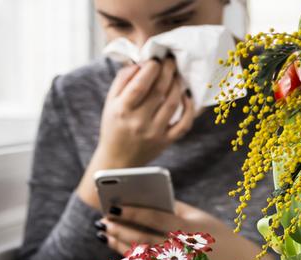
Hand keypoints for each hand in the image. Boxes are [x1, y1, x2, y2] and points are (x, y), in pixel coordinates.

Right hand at [76, 58, 195, 208]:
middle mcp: (138, 122)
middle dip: (168, 71)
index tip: (156, 59)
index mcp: (122, 110)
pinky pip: (184, 124)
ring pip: (173, 103)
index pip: (140, 85)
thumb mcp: (110, 102)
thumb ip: (123, 80)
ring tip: (177, 75)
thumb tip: (141, 62)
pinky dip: (189, 108)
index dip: (151, 68)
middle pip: (159, 91)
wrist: (118, 160)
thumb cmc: (114, 126)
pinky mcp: (166, 141)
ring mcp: (154, 133)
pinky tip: (187, 96)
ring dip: (178, 85)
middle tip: (171, 60)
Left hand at [95, 201, 275, 259]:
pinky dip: (131, 259)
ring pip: (141, 255)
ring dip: (120, 244)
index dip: (131, 212)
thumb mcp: (200, 218)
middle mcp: (182, 250)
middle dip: (119, 229)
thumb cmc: (219, 237)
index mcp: (189, 229)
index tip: (112, 206)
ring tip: (106, 233)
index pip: (154, 218)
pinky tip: (119, 249)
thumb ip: (175, 207)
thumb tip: (145, 199)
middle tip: (102, 221)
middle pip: (143, 238)